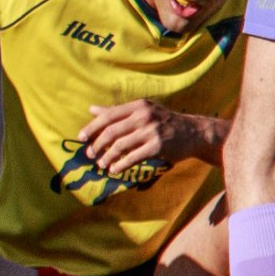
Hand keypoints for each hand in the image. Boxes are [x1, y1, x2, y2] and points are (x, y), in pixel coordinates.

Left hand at [78, 99, 218, 174]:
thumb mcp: (142, 111)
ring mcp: (151, 131)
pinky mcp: (158, 146)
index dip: (92, 127)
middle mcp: (143, 116)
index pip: (108, 115)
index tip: (80, 138)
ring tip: (101, 164)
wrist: (193, 132)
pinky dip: (121, 164)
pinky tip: (114, 170)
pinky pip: (133, 157)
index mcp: (138, 106)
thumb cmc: (163, 122)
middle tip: (90, 154)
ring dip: (107, 157)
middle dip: (97, 145)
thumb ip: (117, 112)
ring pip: (120, 146)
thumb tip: (91, 109)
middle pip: (112, 131)